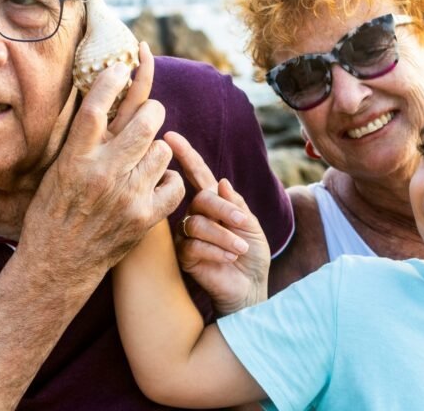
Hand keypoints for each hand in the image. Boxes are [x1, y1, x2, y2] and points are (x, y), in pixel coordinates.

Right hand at [19, 43, 184, 299]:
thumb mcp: (57, 170)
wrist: (57, 264)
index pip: (96, 107)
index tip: (122, 65)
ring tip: (147, 159)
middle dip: (152, 111)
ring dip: (159, 149)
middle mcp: (102, 173)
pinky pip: (175, 182)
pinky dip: (170, 180)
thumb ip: (83, 140)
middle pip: (145, 120)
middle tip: (151, 114)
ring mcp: (127, 195)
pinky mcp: (145, 217)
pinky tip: (156, 183)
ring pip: (164, 149)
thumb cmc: (53, 212)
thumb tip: (103, 100)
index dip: (113, 79)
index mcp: (75, 158)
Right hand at [164, 131, 270, 314]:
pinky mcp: (183, 257)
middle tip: (242, 223)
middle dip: (223, 210)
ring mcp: (186, 236)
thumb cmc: (252, 256)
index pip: (198, 175)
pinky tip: (228, 257)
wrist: (250, 288)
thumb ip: (235, 205)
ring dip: (223, 234)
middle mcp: (195, 215)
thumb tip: (220, 182)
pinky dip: (215, 249)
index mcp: (212, 203)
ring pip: (197, 223)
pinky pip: (192, 245)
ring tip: (240, 248)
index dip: (186, 155)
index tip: (171, 136)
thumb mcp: (251, 226)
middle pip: (201, 199)